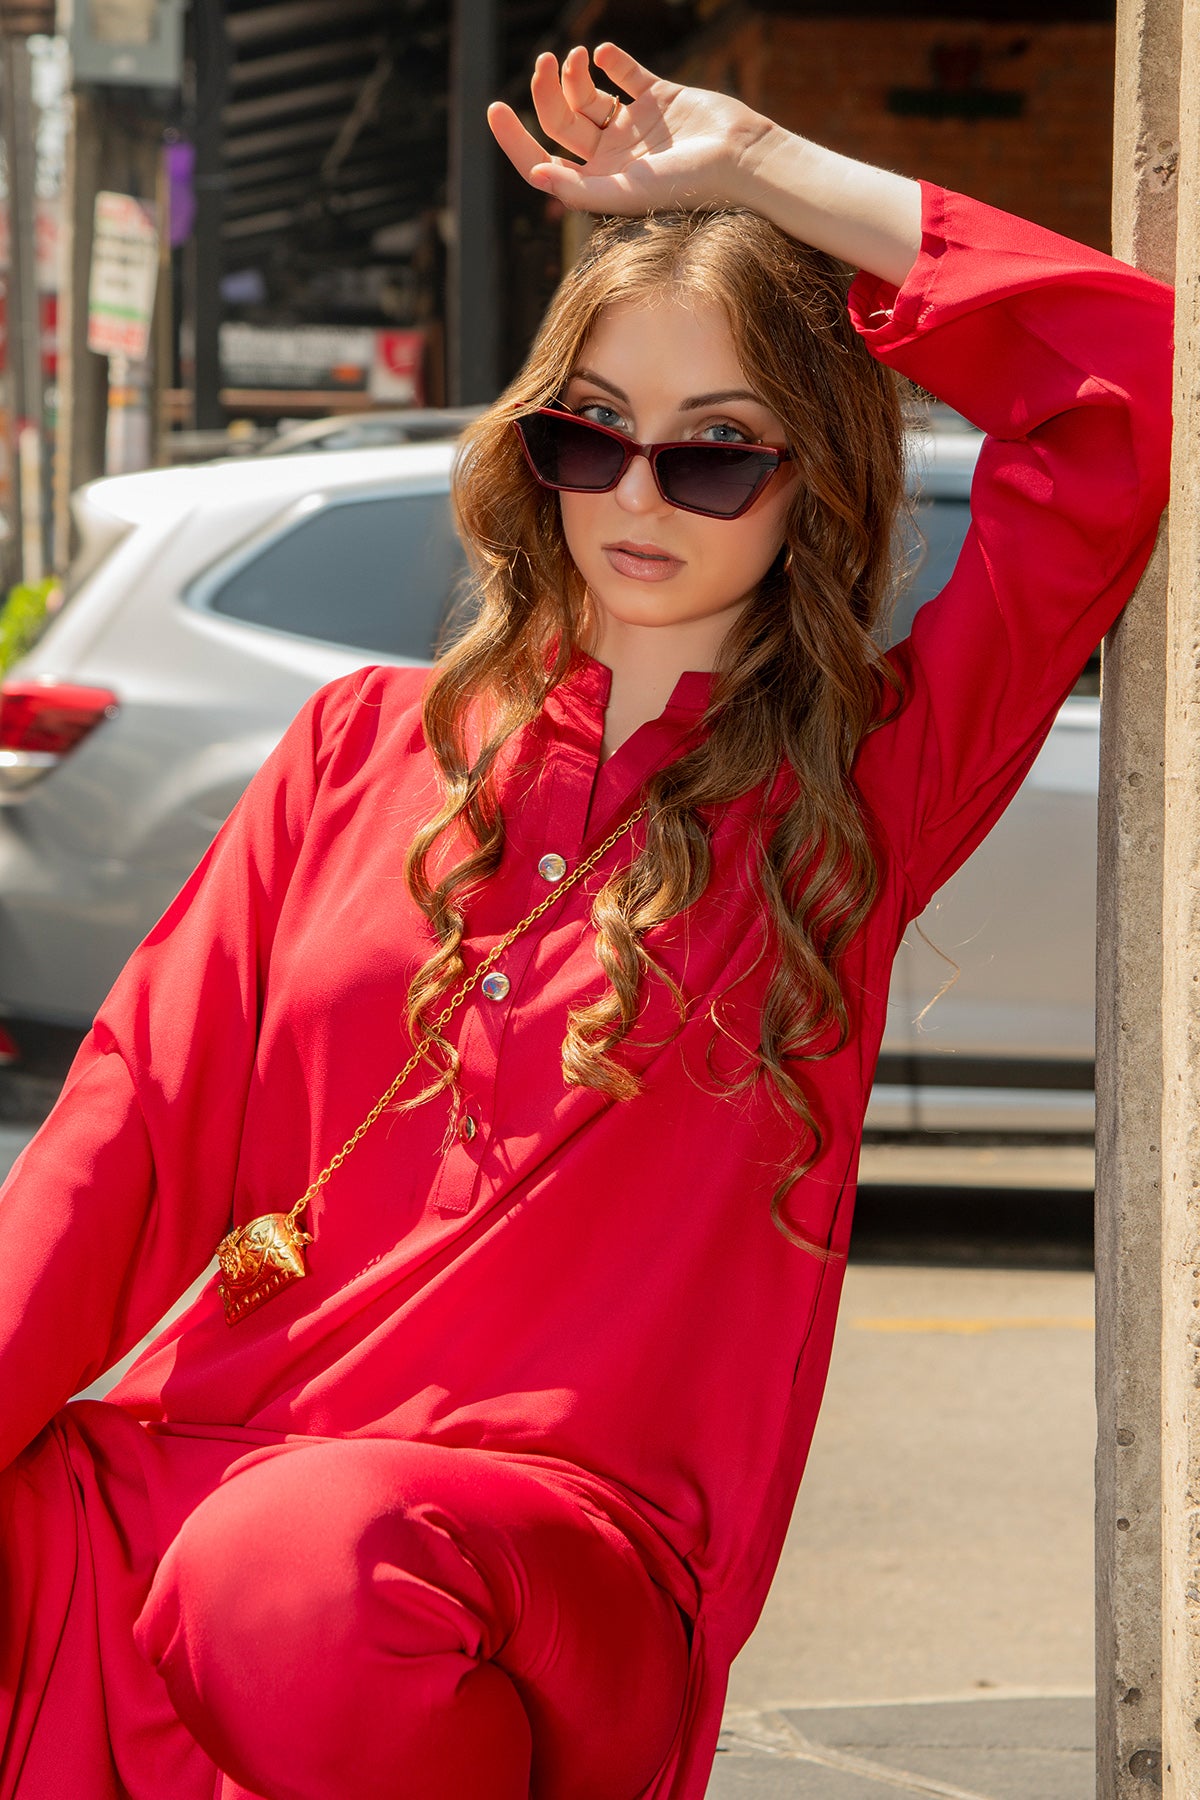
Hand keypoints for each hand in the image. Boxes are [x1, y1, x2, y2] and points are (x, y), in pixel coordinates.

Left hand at [487, 42, 776, 216]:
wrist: (741, 160)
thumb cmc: (688, 185)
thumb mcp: (627, 192)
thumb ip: (579, 188)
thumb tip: (535, 173)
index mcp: (599, 182)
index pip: (543, 163)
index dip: (515, 140)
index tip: (495, 109)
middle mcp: (613, 157)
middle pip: (561, 121)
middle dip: (545, 91)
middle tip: (544, 62)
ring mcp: (635, 127)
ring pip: (587, 96)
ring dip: (574, 74)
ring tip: (580, 56)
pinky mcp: (660, 99)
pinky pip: (626, 75)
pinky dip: (612, 61)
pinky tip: (606, 55)